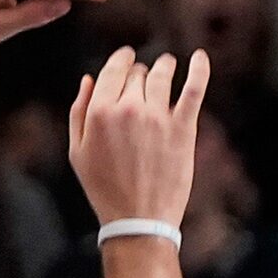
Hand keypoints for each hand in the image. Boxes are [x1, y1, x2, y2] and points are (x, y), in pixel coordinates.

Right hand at [67, 45, 210, 232]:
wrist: (138, 220)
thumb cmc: (104, 189)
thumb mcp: (78, 152)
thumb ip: (79, 112)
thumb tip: (87, 79)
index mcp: (99, 112)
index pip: (112, 71)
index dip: (120, 60)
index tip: (127, 57)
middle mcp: (128, 109)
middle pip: (136, 74)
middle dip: (138, 73)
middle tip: (143, 78)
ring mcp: (157, 117)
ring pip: (161, 75)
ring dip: (163, 66)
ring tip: (166, 64)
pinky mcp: (182, 129)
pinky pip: (193, 89)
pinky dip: (199, 70)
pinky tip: (200, 57)